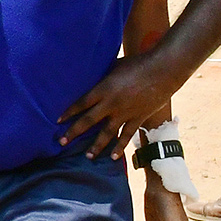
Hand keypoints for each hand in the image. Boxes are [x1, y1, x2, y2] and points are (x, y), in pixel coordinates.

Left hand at [57, 51, 177, 160]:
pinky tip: (114, 157)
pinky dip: (120, 147)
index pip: (81, 103)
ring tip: (88, 156)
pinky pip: (127, 136)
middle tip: (61, 142)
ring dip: (96, 146)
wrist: (162, 70)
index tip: (58, 121)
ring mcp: (125, 113)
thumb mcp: (115, 66)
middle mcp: (111, 103)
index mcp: (104, 88)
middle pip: (88, 121)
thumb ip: (103, 76)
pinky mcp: (138, 118)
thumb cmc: (137, 63)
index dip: (69, 112)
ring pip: (107, 133)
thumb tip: (92, 76)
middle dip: (73, 132)